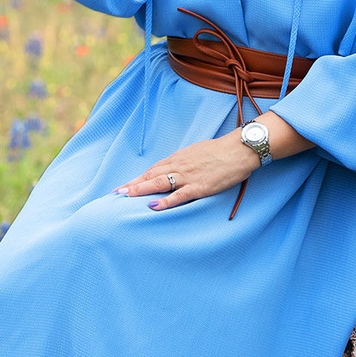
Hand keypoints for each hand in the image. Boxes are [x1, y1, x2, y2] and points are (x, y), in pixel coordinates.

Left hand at [117, 132, 259, 209]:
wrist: (239, 149)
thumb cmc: (221, 151)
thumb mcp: (198, 152)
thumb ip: (185, 161)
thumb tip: (176, 169)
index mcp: (179, 158)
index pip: (153, 169)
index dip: (138, 178)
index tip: (124, 186)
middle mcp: (179, 166)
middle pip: (151, 176)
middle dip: (132, 185)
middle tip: (116, 193)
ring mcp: (188, 176)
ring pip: (159, 184)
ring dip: (140, 190)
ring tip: (125, 197)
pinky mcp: (200, 186)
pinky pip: (179, 195)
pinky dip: (164, 202)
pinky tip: (152, 207)